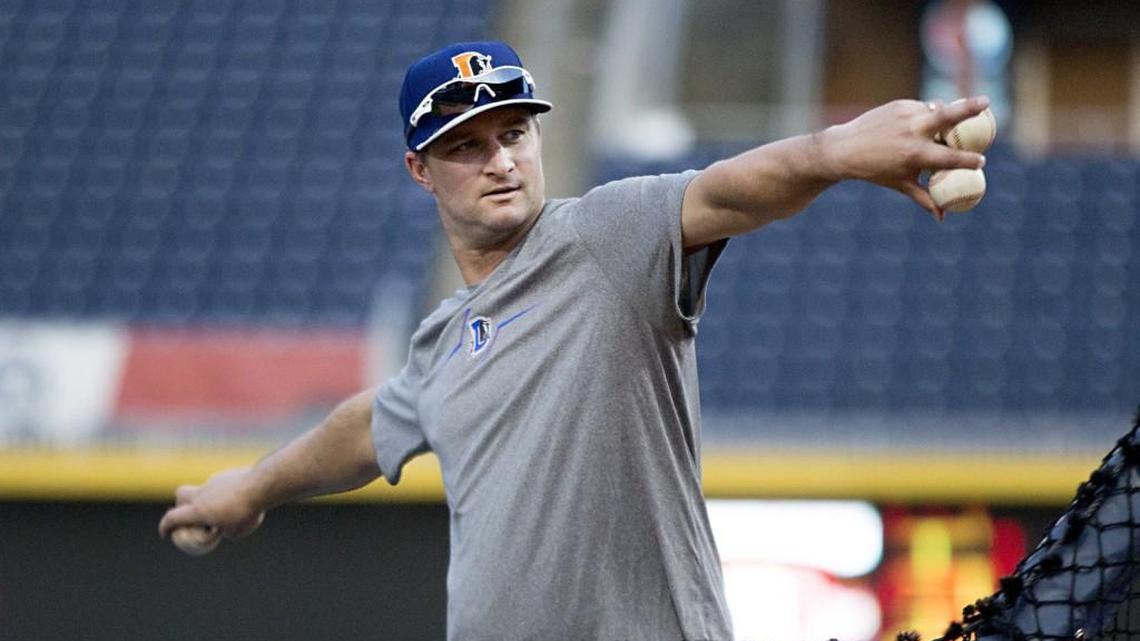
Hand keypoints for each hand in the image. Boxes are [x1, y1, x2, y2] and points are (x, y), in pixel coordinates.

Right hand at [158, 467, 266, 541]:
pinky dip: (225, 493)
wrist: (262, 486)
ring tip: (228, 510)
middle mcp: (203, 493)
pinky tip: (241, 499)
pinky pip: (222, 485)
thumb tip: (223, 525)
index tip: (166, 533)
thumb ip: (224, 530)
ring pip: (204, 488)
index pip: (173, 517)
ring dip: (209, 499)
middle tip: (193, 515)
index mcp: (199, 510)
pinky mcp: (229, 475)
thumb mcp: (235, 532)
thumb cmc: (247, 512)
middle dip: (182, 505)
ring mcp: (215, 481)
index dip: (166, 527)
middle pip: (181, 494)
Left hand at [820, 96, 989, 219]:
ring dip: (950, 111)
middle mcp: (912, 131)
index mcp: (915, 154)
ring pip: (937, 109)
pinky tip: (931, 119)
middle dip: (969, 107)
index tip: (981, 162)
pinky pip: (922, 107)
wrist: (845, 149)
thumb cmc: (876, 171)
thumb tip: (943, 216)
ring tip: (964, 112)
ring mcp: (906, 115)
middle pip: (948, 115)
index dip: (968, 160)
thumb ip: (924, 198)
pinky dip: (929, 114)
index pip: (949, 157)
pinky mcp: (899, 105)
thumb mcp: (901, 184)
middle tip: (987, 102)